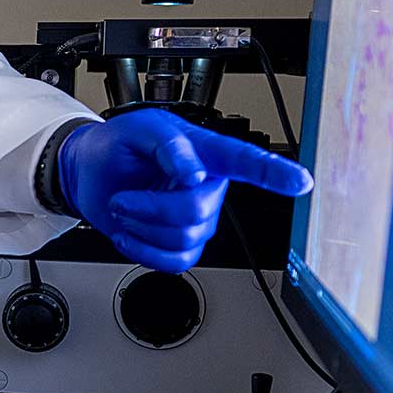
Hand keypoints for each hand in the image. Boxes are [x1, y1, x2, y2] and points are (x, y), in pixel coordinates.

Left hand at [55, 109, 312, 271]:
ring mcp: (198, 218)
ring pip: (184, 239)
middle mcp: (209, 185)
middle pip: (198, 212)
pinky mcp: (181, 244)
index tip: (300, 181)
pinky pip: (176, 263)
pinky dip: (143, 251)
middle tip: (125, 197)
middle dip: (151, 208)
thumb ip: (168, 144)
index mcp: (205, 152)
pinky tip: (130, 233)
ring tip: (125, 207)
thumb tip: (193, 171)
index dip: (274, 172)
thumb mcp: (137, 129)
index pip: (245, 161)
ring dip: (141, 226)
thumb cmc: (119, 146)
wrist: (92, 174)